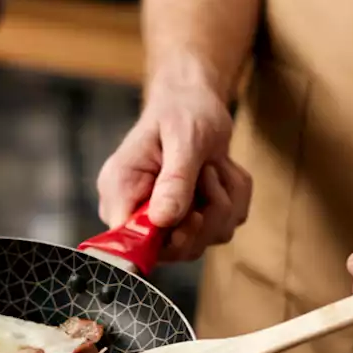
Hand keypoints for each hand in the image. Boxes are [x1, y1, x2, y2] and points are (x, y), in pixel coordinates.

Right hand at [97, 63, 251, 260]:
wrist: (196, 103)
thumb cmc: (183, 111)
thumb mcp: (183, 137)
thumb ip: (174, 180)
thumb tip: (163, 220)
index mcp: (120, 191)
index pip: (129, 242)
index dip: (164, 240)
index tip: (193, 214)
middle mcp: (136, 212)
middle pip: (173, 250)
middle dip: (206, 215)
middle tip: (209, 173)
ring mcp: (165, 221)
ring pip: (205, 240)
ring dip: (224, 201)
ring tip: (213, 165)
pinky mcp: (190, 221)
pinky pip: (222, 228)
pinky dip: (232, 198)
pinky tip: (220, 172)